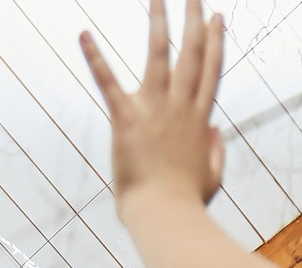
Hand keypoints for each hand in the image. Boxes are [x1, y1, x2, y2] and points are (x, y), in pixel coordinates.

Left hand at [84, 0, 226, 213]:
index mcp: (200, 120)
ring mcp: (155, 110)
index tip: (218, 19)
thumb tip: (216, 129)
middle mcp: (181, 107)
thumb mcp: (212, 177)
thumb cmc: (186, 202)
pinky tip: (83, 34)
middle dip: (194, 21)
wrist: (165, 214)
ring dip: (159, 22)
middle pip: (192, 54)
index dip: (216, 42)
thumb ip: (217, 151)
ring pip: (159, 55)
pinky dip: (94, 57)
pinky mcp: (125, 119)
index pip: (210, 71)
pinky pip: (107, 82)